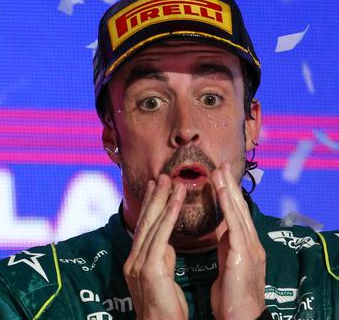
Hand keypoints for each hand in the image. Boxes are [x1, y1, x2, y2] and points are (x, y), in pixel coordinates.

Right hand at [123, 175, 187, 319]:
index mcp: (136, 261)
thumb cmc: (166, 309)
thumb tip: (168, 244)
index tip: (156, 187)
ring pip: (151, 225)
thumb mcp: (163, 278)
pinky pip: (161, 237)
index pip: (144, 227)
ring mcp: (138, 264)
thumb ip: (163, 259)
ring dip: (162, 200)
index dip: (150, 206)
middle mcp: (133, 259)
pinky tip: (176, 202)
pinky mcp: (149, 270)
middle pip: (144, 221)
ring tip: (171, 182)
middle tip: (161, 176)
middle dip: (153, 197)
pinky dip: (168, 216)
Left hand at [210, 162, 265, 319]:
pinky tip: (223, 192)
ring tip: (220, 171)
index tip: (219, 176)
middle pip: (239, 208)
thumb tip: (220, 233)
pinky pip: (235, 226)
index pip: (235, 214)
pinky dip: (229, 207)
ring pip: (238, 213)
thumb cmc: (231, 296)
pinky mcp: (243, 255)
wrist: (240, 317)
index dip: (228, 195)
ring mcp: (249, 248)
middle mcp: (249, 243)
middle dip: (230, 185)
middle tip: (221, 164)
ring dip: (229, 190)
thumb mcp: (227, 265)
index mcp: (243, 245)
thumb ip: (226, 247)